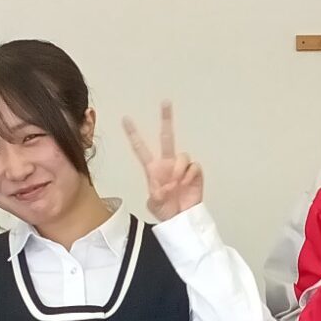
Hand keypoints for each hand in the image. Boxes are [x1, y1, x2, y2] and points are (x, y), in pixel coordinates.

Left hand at [124, 101, 202, 221]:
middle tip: (165, 102)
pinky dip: (189, 175)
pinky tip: (186, 184)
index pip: (141, 148)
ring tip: (177, 183)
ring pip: (182, 155)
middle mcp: (167, 163)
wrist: (182, 218)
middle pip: (167, 137)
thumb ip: (155, 196)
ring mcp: (181, 167)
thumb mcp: (154, 205)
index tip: (126, 119)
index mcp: (153, 169)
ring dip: (179, 169)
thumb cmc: (166, 210)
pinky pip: (193, 166)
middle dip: (166, 119)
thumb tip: (162, 187)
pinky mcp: (194, 172)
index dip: (133, 134)